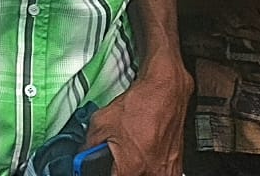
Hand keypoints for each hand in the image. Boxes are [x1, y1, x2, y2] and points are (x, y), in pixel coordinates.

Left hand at [85, 61, 191, 175]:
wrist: (165, 92)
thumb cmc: (141, 104)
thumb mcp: (102, 122)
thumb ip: (89, 143)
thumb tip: (84, 153)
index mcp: (132, 168)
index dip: (102, 170)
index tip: (98, 165)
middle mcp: (152, 173)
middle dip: (120, 167)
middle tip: (116, 157)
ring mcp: (167, 172)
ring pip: (144, 175)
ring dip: (135, 167)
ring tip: (132, 151)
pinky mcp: (176, 166)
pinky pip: (158, 172)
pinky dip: (150, 165)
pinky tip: (145, 150)